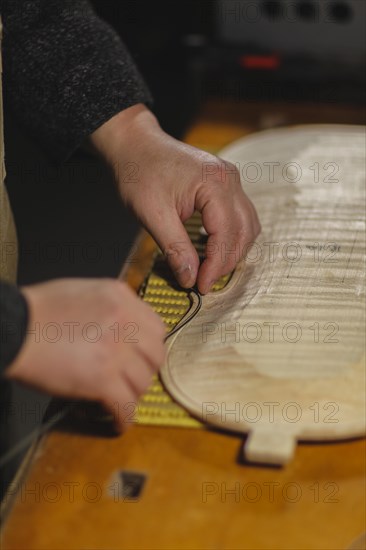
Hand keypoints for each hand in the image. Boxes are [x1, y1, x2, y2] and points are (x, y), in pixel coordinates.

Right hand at [5, 279, 165, 430]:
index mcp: (120, 298)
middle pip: (155, 356)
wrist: (14, 327)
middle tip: (131, 378)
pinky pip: (126, 405)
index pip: (157, 327)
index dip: (150, 346)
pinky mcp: (102, 378)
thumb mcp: (83, 291)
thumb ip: (110, 306)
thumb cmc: (37, 311)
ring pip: (143, 382)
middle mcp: (124, 321)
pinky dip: (124, 417)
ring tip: (119, 398)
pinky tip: (118, 420)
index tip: (142, 356)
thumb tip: (123, 325)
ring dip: (132, 394)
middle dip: (145, 370)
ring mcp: (115, 350)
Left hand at [89, 104, 260, 293]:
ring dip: (233, 251)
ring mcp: (232, 180)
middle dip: (226, 262)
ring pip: (247, 226)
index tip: (201, 287)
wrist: (135, 145)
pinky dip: (232, 238)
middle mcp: (230, 180)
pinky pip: (241, 217)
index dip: (216, 265)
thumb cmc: (139, 173)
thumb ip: (175, 248)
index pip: (226, 234)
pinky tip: (214, 250)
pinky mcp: (227, 185)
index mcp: (215, 183)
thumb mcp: (152, 214)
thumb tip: (190, 279)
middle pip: (243, 232)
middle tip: (204, 282)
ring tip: (210, 270)